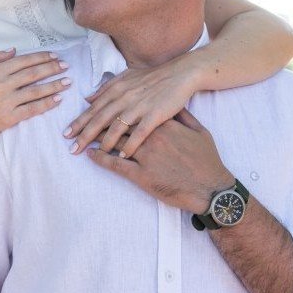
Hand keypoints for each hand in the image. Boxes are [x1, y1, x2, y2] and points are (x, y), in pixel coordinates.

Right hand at [0, 49, 69, 145]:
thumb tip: (13, 50)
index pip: (24, 61)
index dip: (42, 57)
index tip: (55, 56)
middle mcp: (2, 84)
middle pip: (33, 74)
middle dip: (53, 68)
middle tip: (67, 66)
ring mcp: (6, 101)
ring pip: (36, 91)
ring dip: (55, 85)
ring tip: (68, 82)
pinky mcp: (9, 117)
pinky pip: (33, 109)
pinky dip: (47, 103)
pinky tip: (58, 99)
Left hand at [65, 53, 201, 156]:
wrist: (182, 73)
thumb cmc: (154, 77)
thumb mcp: (127, 77)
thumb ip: (106, 88)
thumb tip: (88, 97)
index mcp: (117, 88)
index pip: (94, 108)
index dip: (79, 122)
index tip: (67, 134)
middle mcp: (125, 97)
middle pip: (100, 119)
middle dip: (84, 135)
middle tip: (72, 149)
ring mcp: (140, 106)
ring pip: (116, 127)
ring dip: (103, 142)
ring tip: (92, 153)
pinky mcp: (155, 115)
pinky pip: (139, 133)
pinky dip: (129, 145)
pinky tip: (122, 156)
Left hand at [87, 107, 232, 213]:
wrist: (211, 187)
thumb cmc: (206, 159)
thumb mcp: (199, 130)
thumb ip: (183, 116)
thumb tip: (173, 106)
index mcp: (164, 123)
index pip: (133, 111)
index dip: (114, 107)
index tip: (101, 105)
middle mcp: (152, 136)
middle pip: (118, 123)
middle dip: (97, 122)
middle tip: (81, 121)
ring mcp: (146, 155)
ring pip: (114, 141)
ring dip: (95, 139)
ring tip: (80, 137)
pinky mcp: (143, 175)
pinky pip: (116, 165)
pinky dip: (102, 159)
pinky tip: (91, 155)